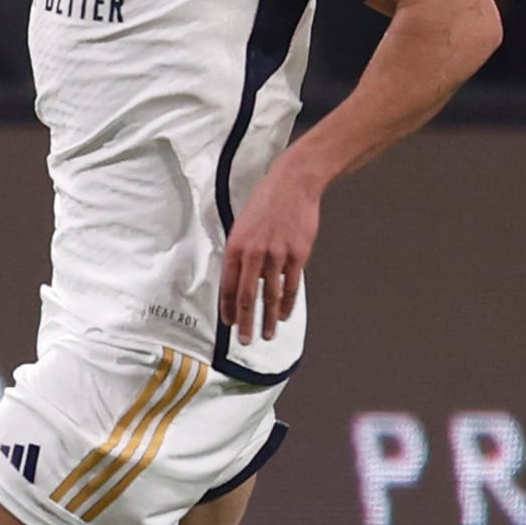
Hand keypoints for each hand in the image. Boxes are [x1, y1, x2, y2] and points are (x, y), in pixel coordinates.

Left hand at [218, 162, 326, 341]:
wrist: (294, 184)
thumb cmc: (267, 200)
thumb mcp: (243, 224)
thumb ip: (241, 252)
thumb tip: (240, 277)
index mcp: (237, 246)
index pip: (228, 286)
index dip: (227, 308)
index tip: (229, 324)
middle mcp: (255, 253)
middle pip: (247, 296)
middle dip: (245, 322)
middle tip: (245, 340)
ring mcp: (277, 255)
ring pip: (271, 296)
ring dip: (268, 319)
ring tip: (267, 334)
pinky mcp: (298, 255)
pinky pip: (291, 286)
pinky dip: (287, 303)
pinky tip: (284, 314)